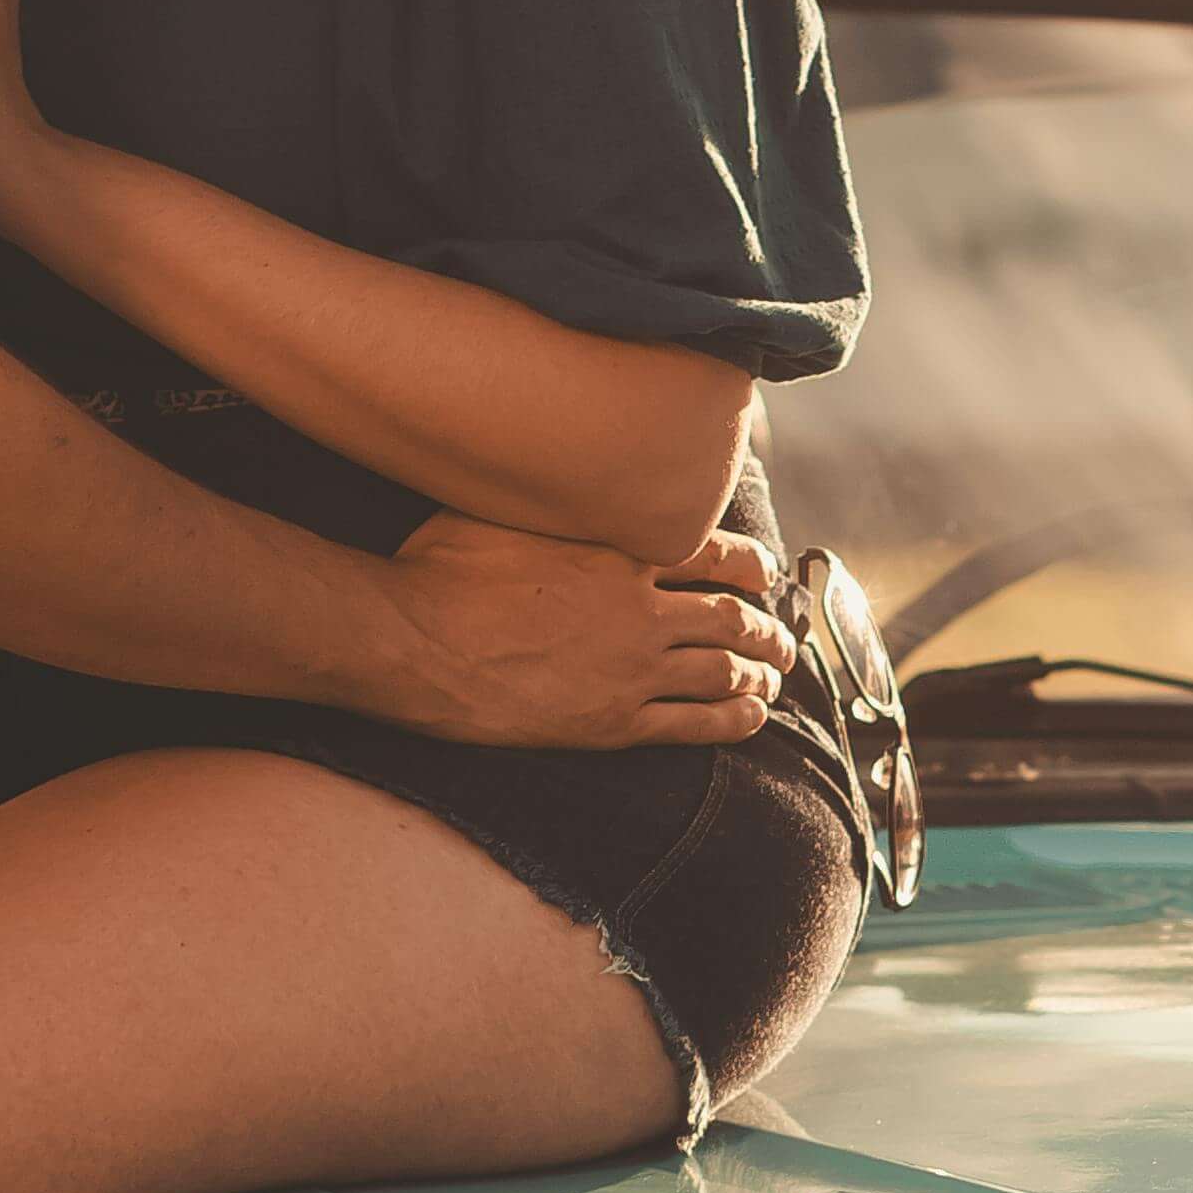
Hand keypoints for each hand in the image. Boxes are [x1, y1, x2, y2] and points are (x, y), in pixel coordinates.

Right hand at [381, 512, 791, 750]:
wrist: (412, 641)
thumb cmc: (439, 570)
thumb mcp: (497, 508)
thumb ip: (546, 501)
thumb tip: (550, 468)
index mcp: (618, 553)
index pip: (713, 554)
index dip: (750, 566)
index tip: (764, 575)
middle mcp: (639, 609)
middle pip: (732, 617)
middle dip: (766, 630)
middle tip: (780, 638)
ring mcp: (631, 668)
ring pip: (723, 670)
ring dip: (759, 675)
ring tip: (774, 679)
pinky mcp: (614, 722)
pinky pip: (694, 724)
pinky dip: (733, 720)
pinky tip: (752, 718)